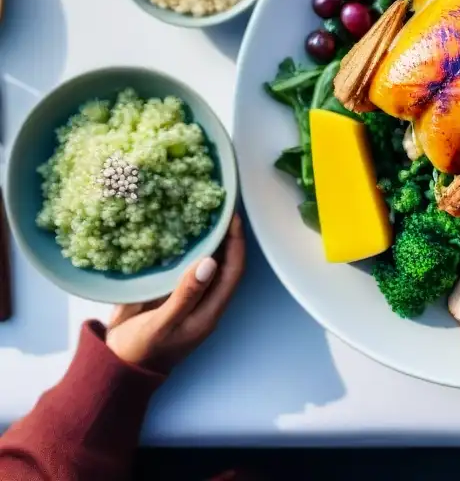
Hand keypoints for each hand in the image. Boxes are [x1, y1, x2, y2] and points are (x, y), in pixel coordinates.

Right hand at [106, 214, 245, 372]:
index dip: (236, 242)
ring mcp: (187, 294)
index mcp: (209, 310)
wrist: (115, 366)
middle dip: (225, 233)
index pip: (233, 271)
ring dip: (206, 236)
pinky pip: (183, 263)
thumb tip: (211, 262)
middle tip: (218, 202)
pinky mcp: (168, 290)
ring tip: (202, 206)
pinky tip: (176, 225)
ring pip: (204, 260)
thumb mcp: (163, 324)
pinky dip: (184, 244)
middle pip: (223, 261)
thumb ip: (186, 295)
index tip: (232, 215)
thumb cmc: (141, 351)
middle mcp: (204, 299)